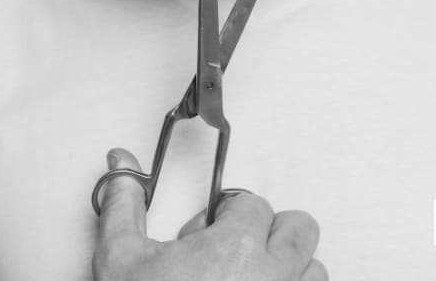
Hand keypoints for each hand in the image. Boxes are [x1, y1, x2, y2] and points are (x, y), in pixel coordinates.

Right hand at [93, 148, 326, 280]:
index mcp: (237, 247)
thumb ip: (123, 205)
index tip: (210, 229)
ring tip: (248, 278)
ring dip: (288, 267)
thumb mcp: (121, 258)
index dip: (226, 213)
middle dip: (270, 231)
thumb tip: (121, 165)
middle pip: (299, 228)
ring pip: (314, 269)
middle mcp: (273, 276)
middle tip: (237, 245)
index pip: (253, 203)